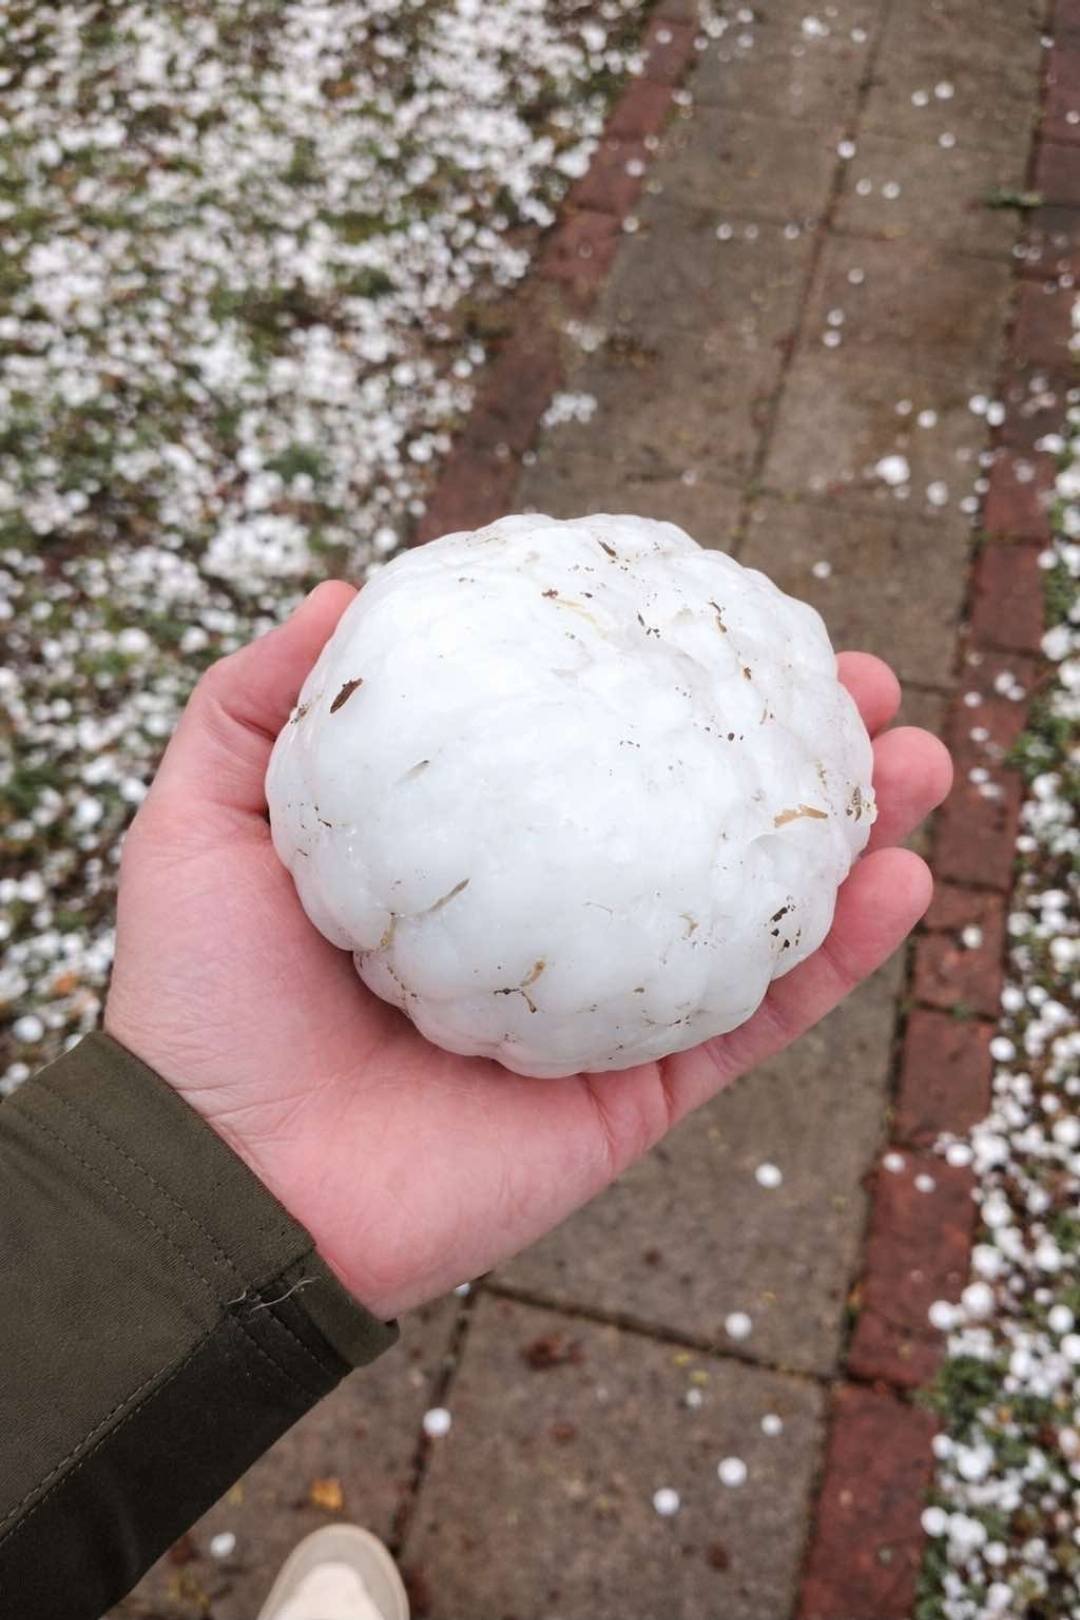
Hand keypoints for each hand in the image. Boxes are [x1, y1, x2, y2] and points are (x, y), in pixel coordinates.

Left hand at [105, 583, 951, 1319]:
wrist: (220, 1187)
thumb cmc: (202, 1003)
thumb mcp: (204, 819)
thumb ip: (257, 702)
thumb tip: (348, 581)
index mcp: (471, 854)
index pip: (587, 749)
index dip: (664, 680)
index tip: (727, 610)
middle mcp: (551, 922)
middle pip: (694, 819)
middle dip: (791, 747)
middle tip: (858, 679)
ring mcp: (604, 1009)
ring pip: (753, 912)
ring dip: (851, 835)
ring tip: (918, 758)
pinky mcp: (635, 1097)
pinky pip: (755, 1022)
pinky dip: (837, 959)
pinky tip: (901, 881)